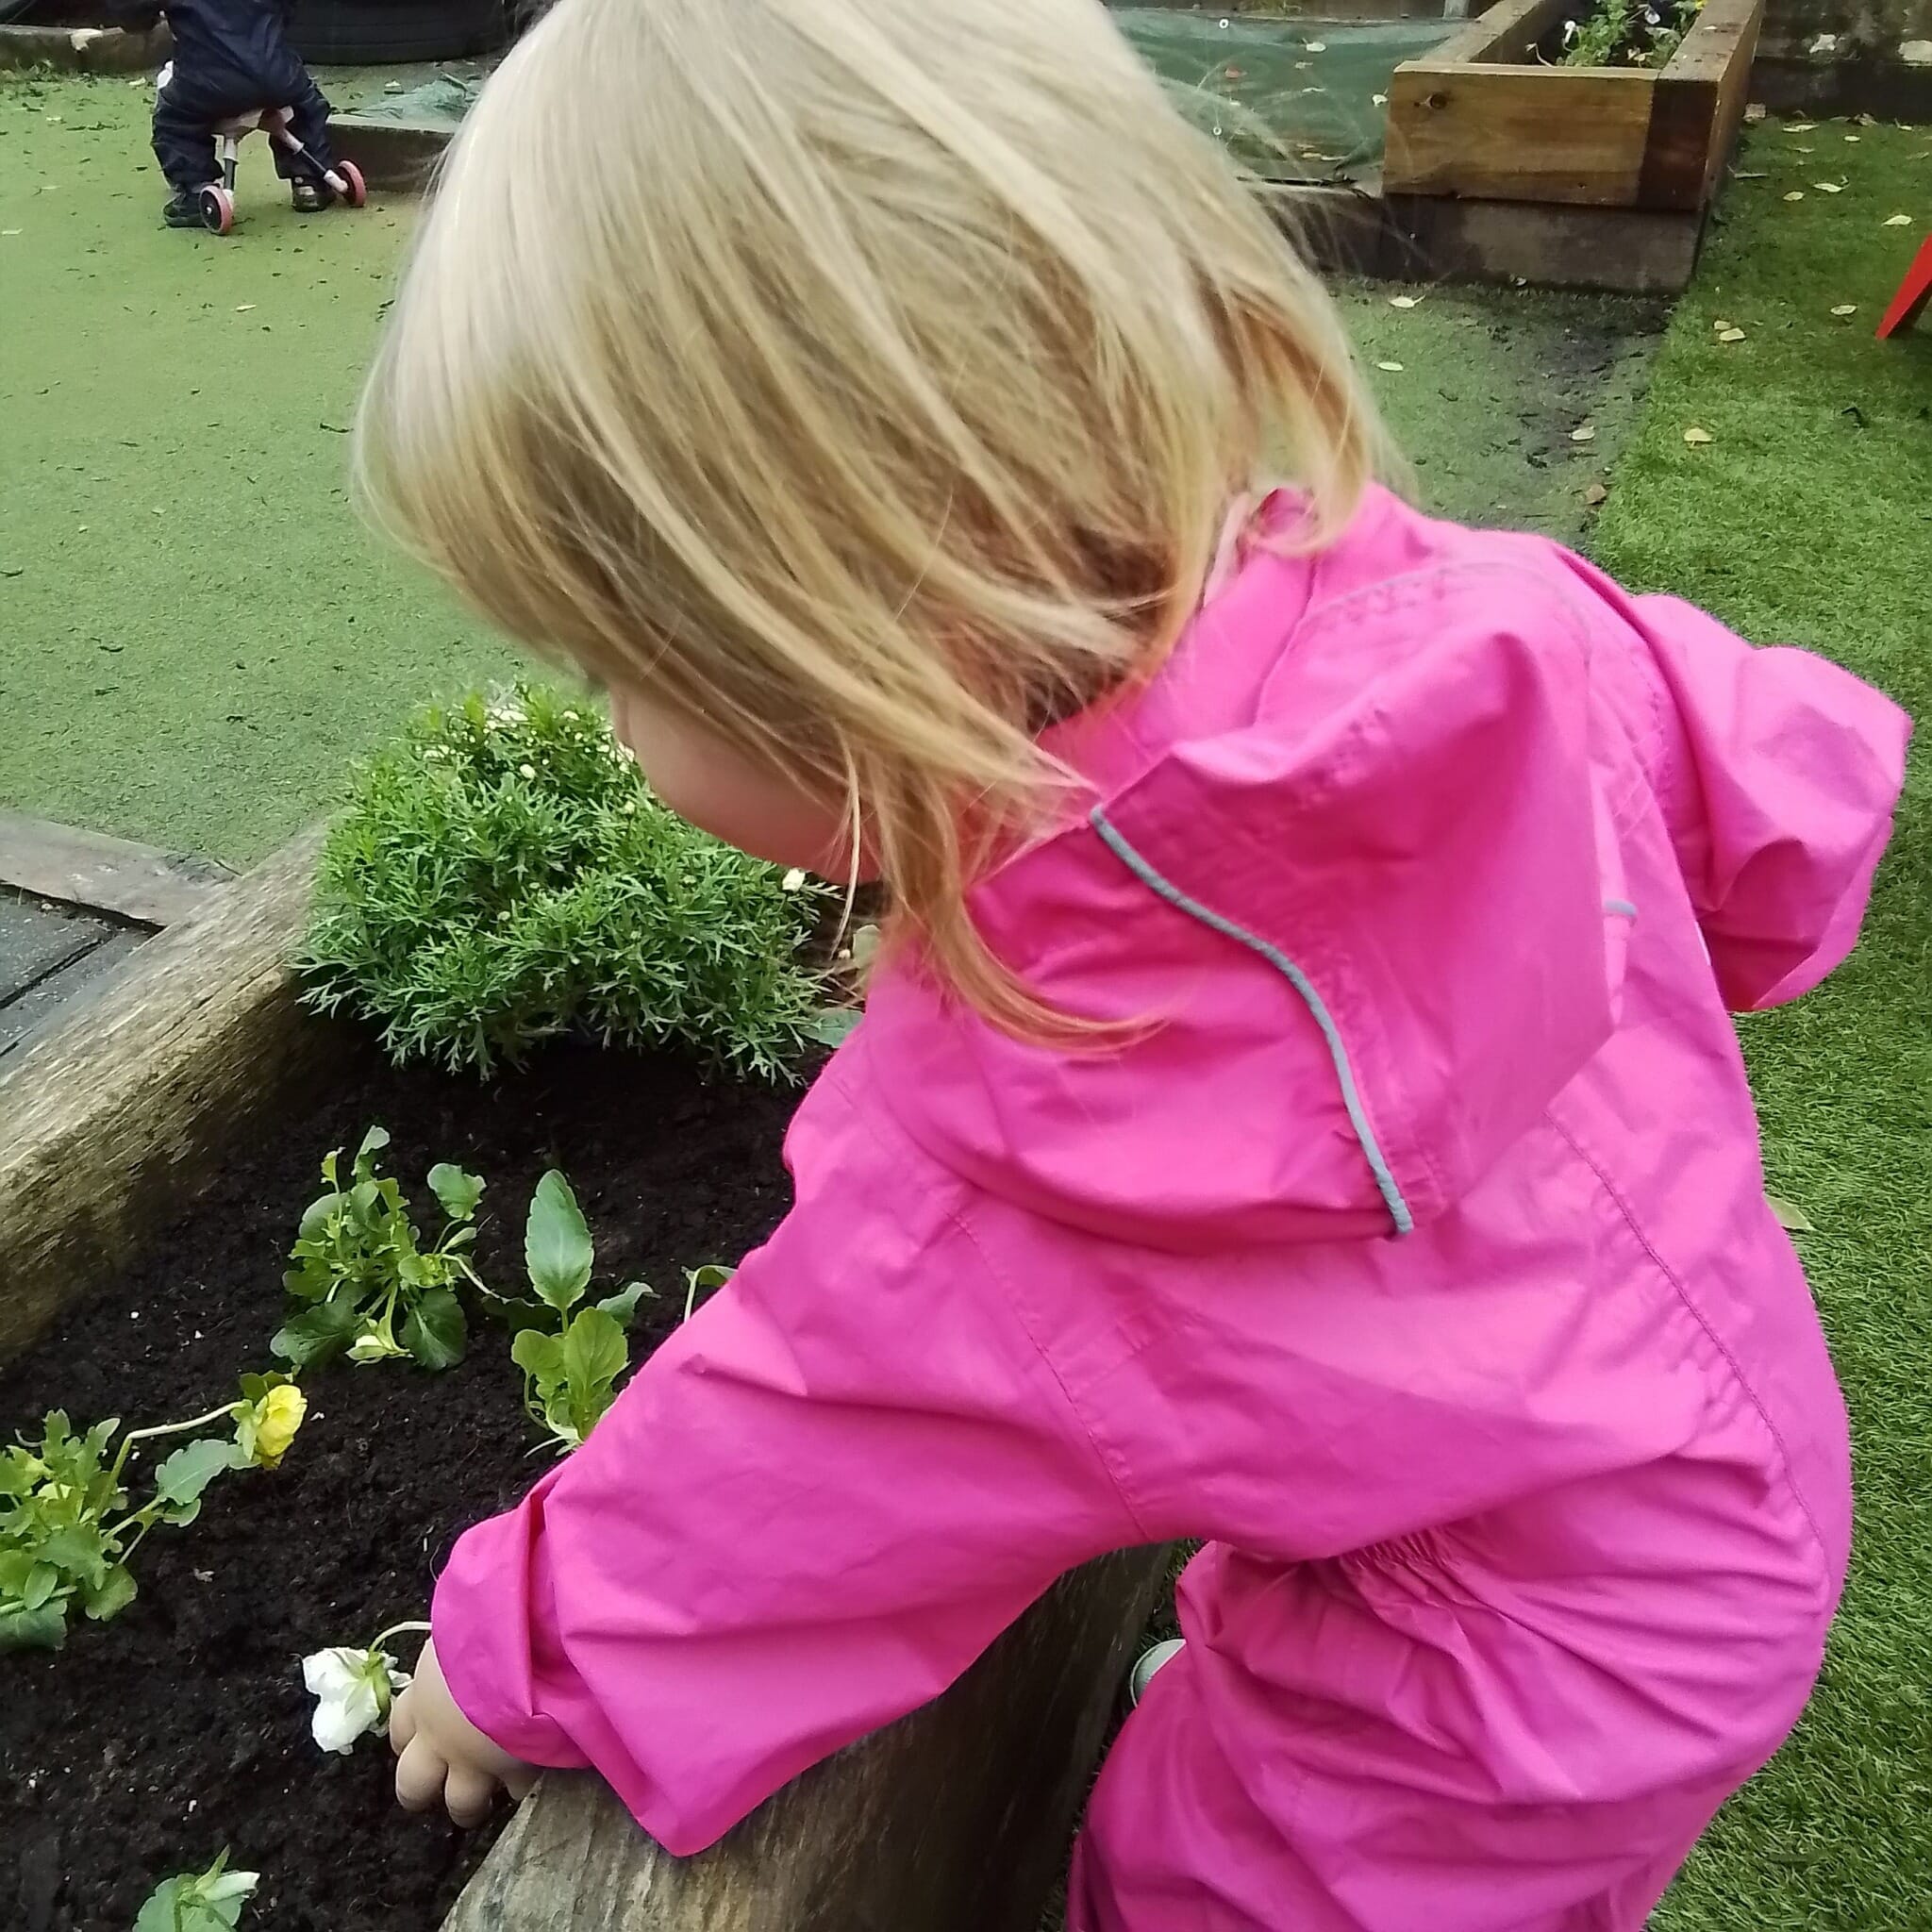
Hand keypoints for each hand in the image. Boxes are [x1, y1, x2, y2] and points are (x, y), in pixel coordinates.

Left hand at [391, 1636, 539, 1825]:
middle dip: (425, 1789)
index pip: (399, 1732)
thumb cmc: (488, 1625)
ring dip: (473, 1802)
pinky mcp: (512, 1771)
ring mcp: (472, 1762)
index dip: (409, 1739)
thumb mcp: (461, 1631)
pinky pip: (516, 1788)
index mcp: (421, 1698)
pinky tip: (535, 1770)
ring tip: (491, 1795)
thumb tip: (464, 1648)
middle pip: (413, 1786)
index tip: (423, 1739)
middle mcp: (438, 1739)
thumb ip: (457, 1655)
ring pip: (462, 1806)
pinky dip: (523, 1781)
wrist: (528, 1650)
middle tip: (446, 1782)